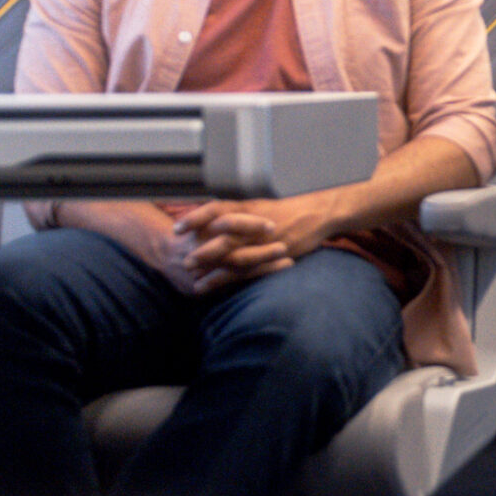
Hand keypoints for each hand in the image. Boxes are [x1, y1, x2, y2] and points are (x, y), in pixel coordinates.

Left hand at [164, 194, 333, 293]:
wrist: (318, 214)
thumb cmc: (291, 210)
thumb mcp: (262, 207)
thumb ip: (240, 214)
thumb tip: (218, 220)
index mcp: (248, 208)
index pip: (216, 210)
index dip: (195, 218)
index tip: (176, 228)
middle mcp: (252, 223)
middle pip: (221, 236)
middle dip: (201, 250)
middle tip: (182, 262)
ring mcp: (263, 240)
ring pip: (233, 255)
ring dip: (211, 268)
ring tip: (192, 279)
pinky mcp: (272, 255)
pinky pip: (248, 269)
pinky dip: (229, 279)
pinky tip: (215, 287)